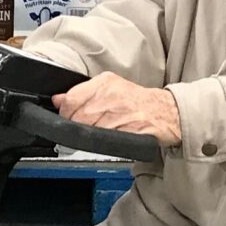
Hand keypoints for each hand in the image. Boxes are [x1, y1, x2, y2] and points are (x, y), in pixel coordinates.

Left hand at [56, 73, 182, 146]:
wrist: (167, 112)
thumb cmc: (138, 102)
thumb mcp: (110, 88)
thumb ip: (82, 94)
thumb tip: (58, 100)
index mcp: (105, 82)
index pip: (71, 99)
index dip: (65, 113)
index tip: (67, 119)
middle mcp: (112, 94)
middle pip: (78, 117)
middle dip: (77, 128)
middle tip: (84, 131)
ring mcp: (121, 112)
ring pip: (91, 130)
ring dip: (91, 138)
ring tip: (101, 134)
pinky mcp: (130, 129)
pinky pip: (106, 140)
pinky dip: (105, 143)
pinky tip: (111, 138)